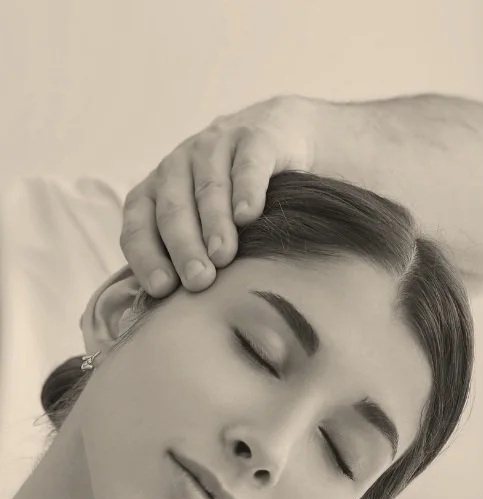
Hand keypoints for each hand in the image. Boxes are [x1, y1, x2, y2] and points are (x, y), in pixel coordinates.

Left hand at [119, 95, 317, 295]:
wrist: (285, 137)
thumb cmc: (242, 198)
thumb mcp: (210, 223)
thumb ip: (193, 256)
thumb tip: (179, 318)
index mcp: (160, 188)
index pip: (139, 222)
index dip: (146, 254)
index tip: (162, 289)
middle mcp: (180, 164)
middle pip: (172, 207)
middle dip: (183, 246)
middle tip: (199, 281)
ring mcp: (216, 146)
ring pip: (207, 185)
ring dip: (213, 222)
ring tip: (224, 256)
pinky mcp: (256, 137)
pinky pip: (247, 163)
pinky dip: (246, 188)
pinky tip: (248, 215)